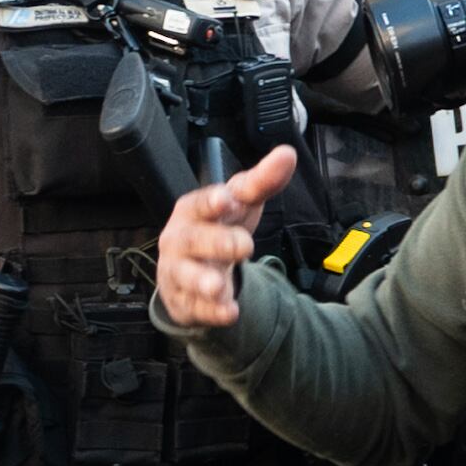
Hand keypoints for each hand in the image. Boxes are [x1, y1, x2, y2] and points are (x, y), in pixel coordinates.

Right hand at [155, 143, 297, 328]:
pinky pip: (196, 307)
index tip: (226, 200)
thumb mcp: (240, 204)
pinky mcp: (186, 300)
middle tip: (243, 246)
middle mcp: (180, 240)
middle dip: (215, 242)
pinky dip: (212, 311)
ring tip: (218, 286)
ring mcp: (179, 272)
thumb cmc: (216, 227)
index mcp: (193, 211)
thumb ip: (262, 181)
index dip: (211, 202)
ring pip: (185, 276)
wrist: (191, 269)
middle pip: (192, 240)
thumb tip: (286, 154)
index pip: (199, 203)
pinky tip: (229, 312)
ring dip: (202, 281)